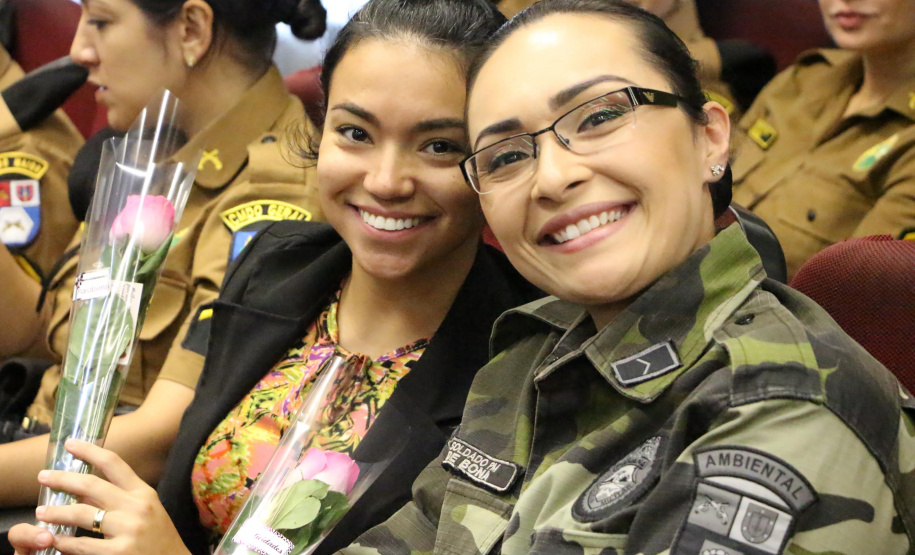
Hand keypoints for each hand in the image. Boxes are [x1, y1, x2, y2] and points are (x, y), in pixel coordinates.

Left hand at [21, 438, 191, 554]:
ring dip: (56, 512)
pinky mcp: (119, 553)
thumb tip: (86, 491)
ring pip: (81, 514)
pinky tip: (53, 540)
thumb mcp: (148, 511)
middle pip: (92, 485)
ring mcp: (128, 530)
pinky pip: (82, 545)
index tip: (70, 443)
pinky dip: (63, 542)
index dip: (89, 450)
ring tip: (41, 513)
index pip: (114, 463)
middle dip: (63, 479)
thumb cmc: (159, 538)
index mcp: (144, 493)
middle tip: (43, 476)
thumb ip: (121, 499)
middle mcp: (136, 507)